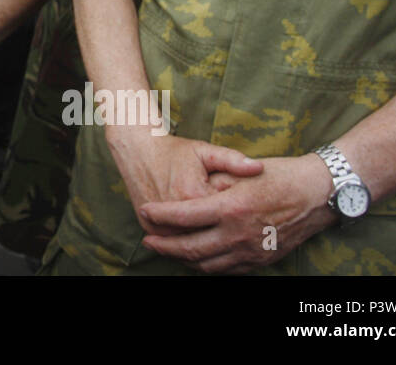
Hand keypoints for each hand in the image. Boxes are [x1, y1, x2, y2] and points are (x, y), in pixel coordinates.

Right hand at [107, 129, 263, 235]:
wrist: (137, 149)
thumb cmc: (174, 150)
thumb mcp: (205, 151)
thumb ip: (233, 160)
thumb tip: (259, 168)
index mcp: (193, 194)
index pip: (224, 217)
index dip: (239, 217)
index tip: (252, 215)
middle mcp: (174, 212)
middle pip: (208, 236)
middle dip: (224, 236)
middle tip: (241, 234)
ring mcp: (158, 222)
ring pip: (188, 245)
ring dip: (206, 246)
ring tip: (225, 243)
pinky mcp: (148, 226)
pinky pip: (172, 244)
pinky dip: (186, 245)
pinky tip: (203, 244)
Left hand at [138, 154, 336, 272]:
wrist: (319, 194)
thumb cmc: (282, 175)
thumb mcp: (244, 171)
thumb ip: (216, 182)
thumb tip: (190, 194)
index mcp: (232, 208)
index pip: (184, 216)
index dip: (160, 215)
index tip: (145, 211)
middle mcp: (240, 234)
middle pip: (191, 248)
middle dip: (165, 246)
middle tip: (148, 240)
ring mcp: (252, 251)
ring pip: (208, 265)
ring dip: (183, 259)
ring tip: (168, 250)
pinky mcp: (262, 260)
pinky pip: (228, 270)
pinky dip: (208, 265)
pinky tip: (198, 257)